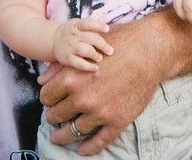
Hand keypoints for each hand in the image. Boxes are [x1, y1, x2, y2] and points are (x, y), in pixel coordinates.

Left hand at [39, 21, 161, 154]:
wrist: (150, 50)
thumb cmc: (118, 43)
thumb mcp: (86, 47)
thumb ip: (61, 65)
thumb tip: (42, 80)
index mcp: (71, 78)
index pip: (46, 97)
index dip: (47, 99)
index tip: (51, 101)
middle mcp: (82, 98)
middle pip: (55, 116)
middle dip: (53, 116)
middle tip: (56, 116)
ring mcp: (100, 112)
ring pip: (72, 132)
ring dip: (63, 136)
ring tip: (59, 137)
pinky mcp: (117, 121)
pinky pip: (98, 142)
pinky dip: (88, 148)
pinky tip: (82, 149)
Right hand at [54, 18, 113, 71]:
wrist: (54, 41)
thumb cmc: (73, 33)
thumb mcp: (79, 25)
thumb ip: (92, 24)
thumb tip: (103, 18)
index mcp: (76, 25)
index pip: (88, 23)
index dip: (98, 25)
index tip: (107, 29)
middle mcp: (72, 35)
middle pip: (90, 38)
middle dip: (102, 44)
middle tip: (110, 51)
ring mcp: (69, 47)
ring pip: (84, 50)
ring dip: (94, 54)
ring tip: (100, 58)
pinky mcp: (66, 58)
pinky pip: (79, 63)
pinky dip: (88, 67)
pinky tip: (96, 68)